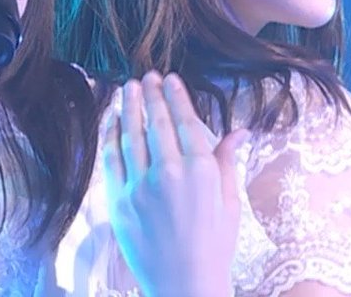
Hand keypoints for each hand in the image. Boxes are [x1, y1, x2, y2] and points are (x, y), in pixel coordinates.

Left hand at [101, 71, 248, 296]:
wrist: (185, 285)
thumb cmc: (214, 246)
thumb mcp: (229, 202)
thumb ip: (228, 162)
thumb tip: (240, 131)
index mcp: (201, 170)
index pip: (185, 122)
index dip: (176, 97)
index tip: (170, 79)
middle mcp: (169, 173)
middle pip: (157, 123)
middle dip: (151, 95)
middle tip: (146, 75)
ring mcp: (140, 187)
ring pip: (131, 136)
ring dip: (129, 108)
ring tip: (128, 89)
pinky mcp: (119, 202)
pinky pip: (112, 160)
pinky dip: (111, 136)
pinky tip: (112, 121)